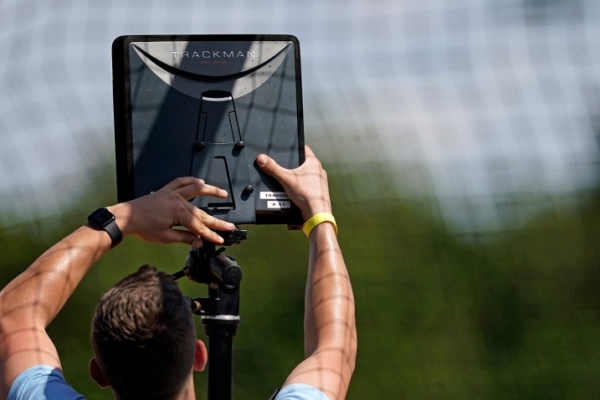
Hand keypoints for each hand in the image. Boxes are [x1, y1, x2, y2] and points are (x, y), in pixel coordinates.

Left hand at [108, 177, 234, 245]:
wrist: (125, 218)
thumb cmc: (142, 227)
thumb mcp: (165, 237)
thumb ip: (184, 238)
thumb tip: (198, 242)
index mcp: (179, 213)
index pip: (199, 227)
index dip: (211, 235)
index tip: (220, 239)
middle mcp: (178, 200)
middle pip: (201, 213)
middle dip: (216, 221)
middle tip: (229, 225)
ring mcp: (172, 193)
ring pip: (196, 190)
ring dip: (210, 191)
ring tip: (222, 193)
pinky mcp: (166, 191)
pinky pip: (181, 182)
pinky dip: (190, 180)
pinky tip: (199, 181)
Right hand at [256, 146, 331, 220]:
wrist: (316, 213)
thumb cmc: (307, 194)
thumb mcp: (285, 178)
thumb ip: (272, 168)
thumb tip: (261, 158)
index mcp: (314, 163)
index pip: (304, 149)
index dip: (295, 147)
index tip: (287, 148)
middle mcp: (319, 171)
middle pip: (303, 163)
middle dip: (293, 165)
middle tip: (283, 165)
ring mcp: (320, 182)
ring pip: (306, 175)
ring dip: (297, 177)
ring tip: (286, 179)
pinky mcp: (318, 192)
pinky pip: (307, 185)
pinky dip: (300, 187)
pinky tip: (292, 191)